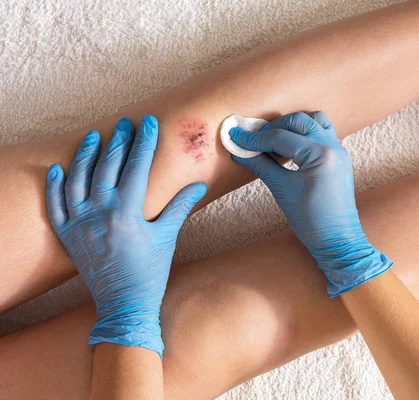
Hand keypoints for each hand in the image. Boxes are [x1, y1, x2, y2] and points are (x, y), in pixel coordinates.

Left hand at [45, 116, 206, 356]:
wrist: (124, 304)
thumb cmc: (150, 272)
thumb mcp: (167, 237)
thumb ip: (180, 207)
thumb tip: (198, 185)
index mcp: (127, 213)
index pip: (136, 168)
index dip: (144, 143)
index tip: (149, 124)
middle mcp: (99, 214)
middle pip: (107, 168)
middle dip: (118, 142)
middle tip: (125, 124)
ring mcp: (80, 225)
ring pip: (77, 180)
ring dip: (85, 156)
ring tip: (93, 136)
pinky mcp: (68, 236)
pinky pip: (56, 206)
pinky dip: (55, 186)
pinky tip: (58, 168)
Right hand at [230, 111, 391, 296]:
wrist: (337, 240)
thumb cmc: (312, 220)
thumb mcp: (282, 190)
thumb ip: (261, 165)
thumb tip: (240, 151)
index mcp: (321, 154)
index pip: (281, 137)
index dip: (255, 138)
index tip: (236, 137)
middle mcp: (333, 147)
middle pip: (298, 121)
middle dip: (273, 127)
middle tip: (253, 138)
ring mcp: (339, 150)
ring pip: (314, 121)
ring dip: (292, 125)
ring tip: (272, 139)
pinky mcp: (339, 157)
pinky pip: (322, 133)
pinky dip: (304, 133)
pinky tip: (289, 146)